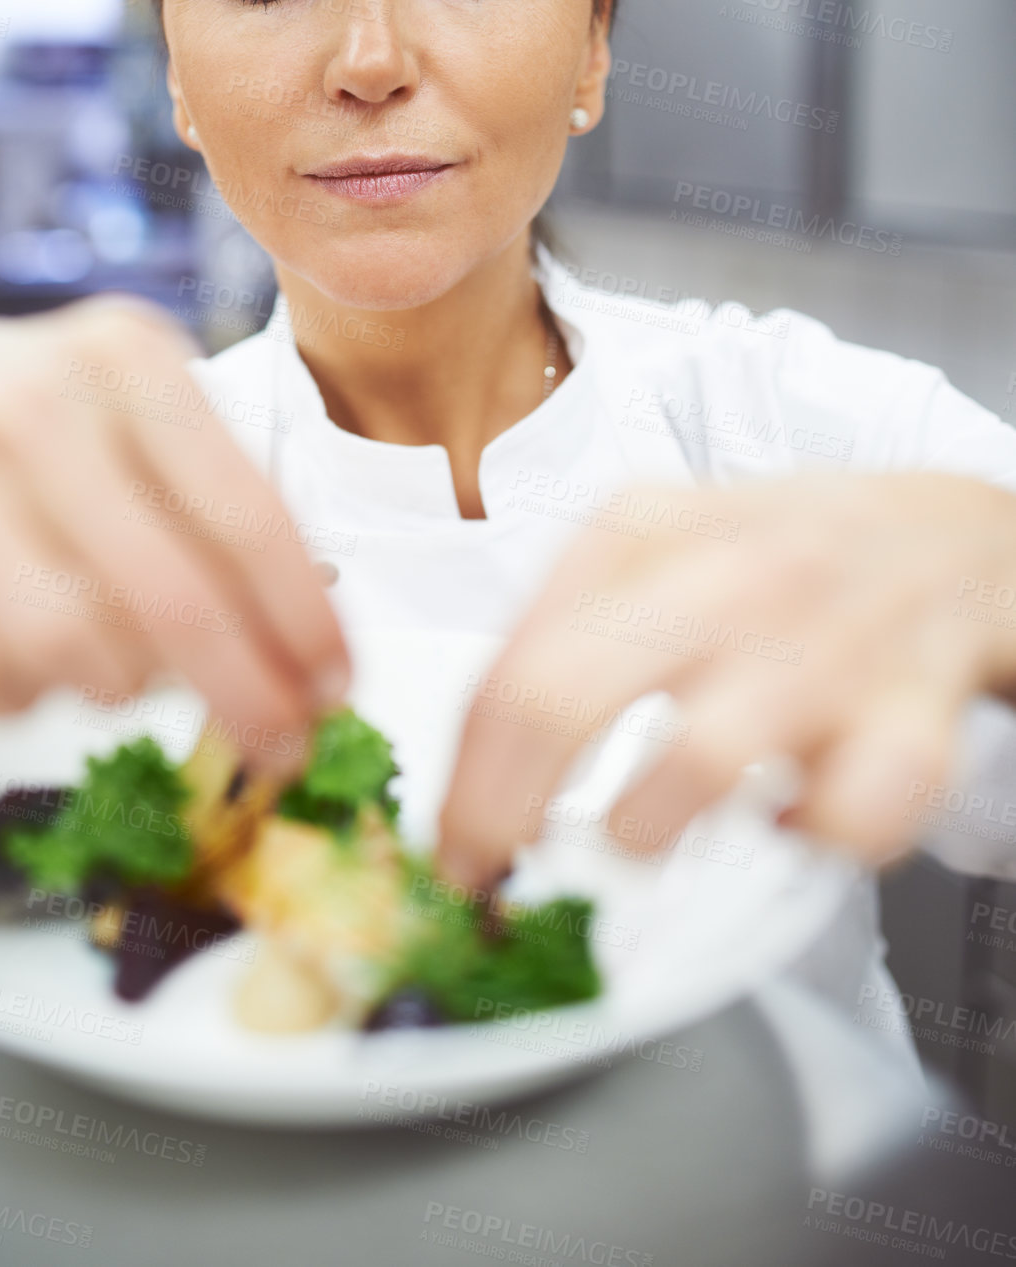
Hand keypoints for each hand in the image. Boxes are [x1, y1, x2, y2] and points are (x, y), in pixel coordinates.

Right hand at [0, 296, 347, 769]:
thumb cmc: (43, 415)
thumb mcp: (144, 410)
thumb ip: (224, 501)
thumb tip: (312, 635)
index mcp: (126, 358)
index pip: (246, 515)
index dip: (302, 622)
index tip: (336, 688)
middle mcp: (31, 403)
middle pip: (169, 599)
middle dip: (244, 693)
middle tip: (281, 746)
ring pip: (70, 649)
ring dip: (128, 688)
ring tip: (138, 671)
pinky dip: (30, 699)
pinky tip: (44, 664)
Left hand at [437, 471, 1015, 883]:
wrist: (954, 539)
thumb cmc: (788, 558)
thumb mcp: (661, 549)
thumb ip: (567, 631)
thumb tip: (477, 769)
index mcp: (642, 529)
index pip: (511, 665)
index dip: (465, 784)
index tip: (454, 852)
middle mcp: (723, 575)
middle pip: (562, 698)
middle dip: (506, 816)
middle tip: (503, 879)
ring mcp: (818, 640)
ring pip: (695, 762)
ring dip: (646, 830)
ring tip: (642, 836)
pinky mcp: (911, 710)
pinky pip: (844, 817)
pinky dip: (808, 842)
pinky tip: (791, 820)